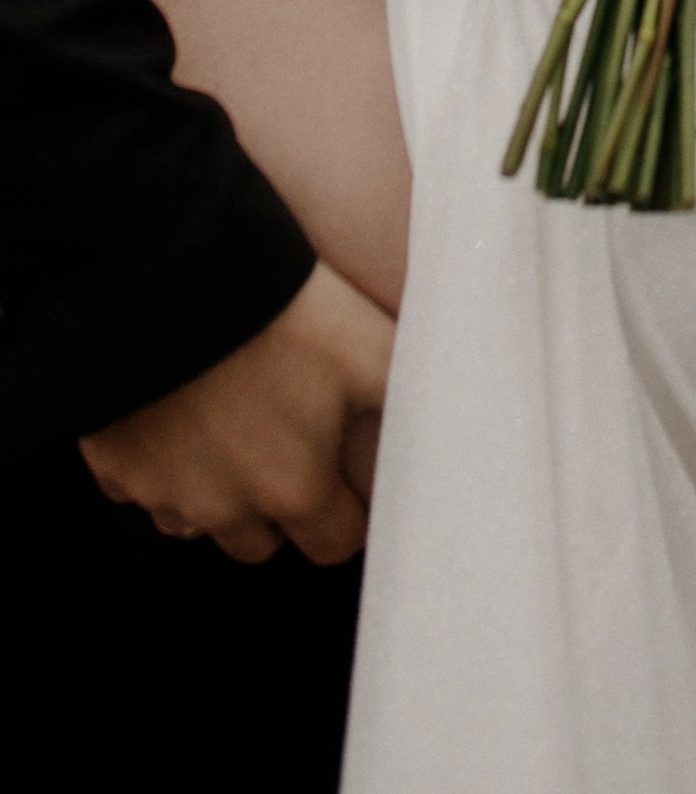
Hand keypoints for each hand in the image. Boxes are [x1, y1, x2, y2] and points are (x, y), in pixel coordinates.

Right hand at [80, 260, 393, 565]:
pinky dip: (159, 461)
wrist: (172, 280)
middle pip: (261, 541)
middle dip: (280, 506)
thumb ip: (407, 391)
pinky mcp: (115, 466)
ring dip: (216, 490)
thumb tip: (453, 420)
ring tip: (233, 423)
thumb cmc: (278, 310)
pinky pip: (140, 485)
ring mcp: (163, 492)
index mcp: (294, 489)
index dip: (348, 512)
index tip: (348, 479)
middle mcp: (225, 509)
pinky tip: (179, 408)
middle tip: (290, 442)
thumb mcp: (366, 344)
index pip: (333, 542)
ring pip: (196, 521)